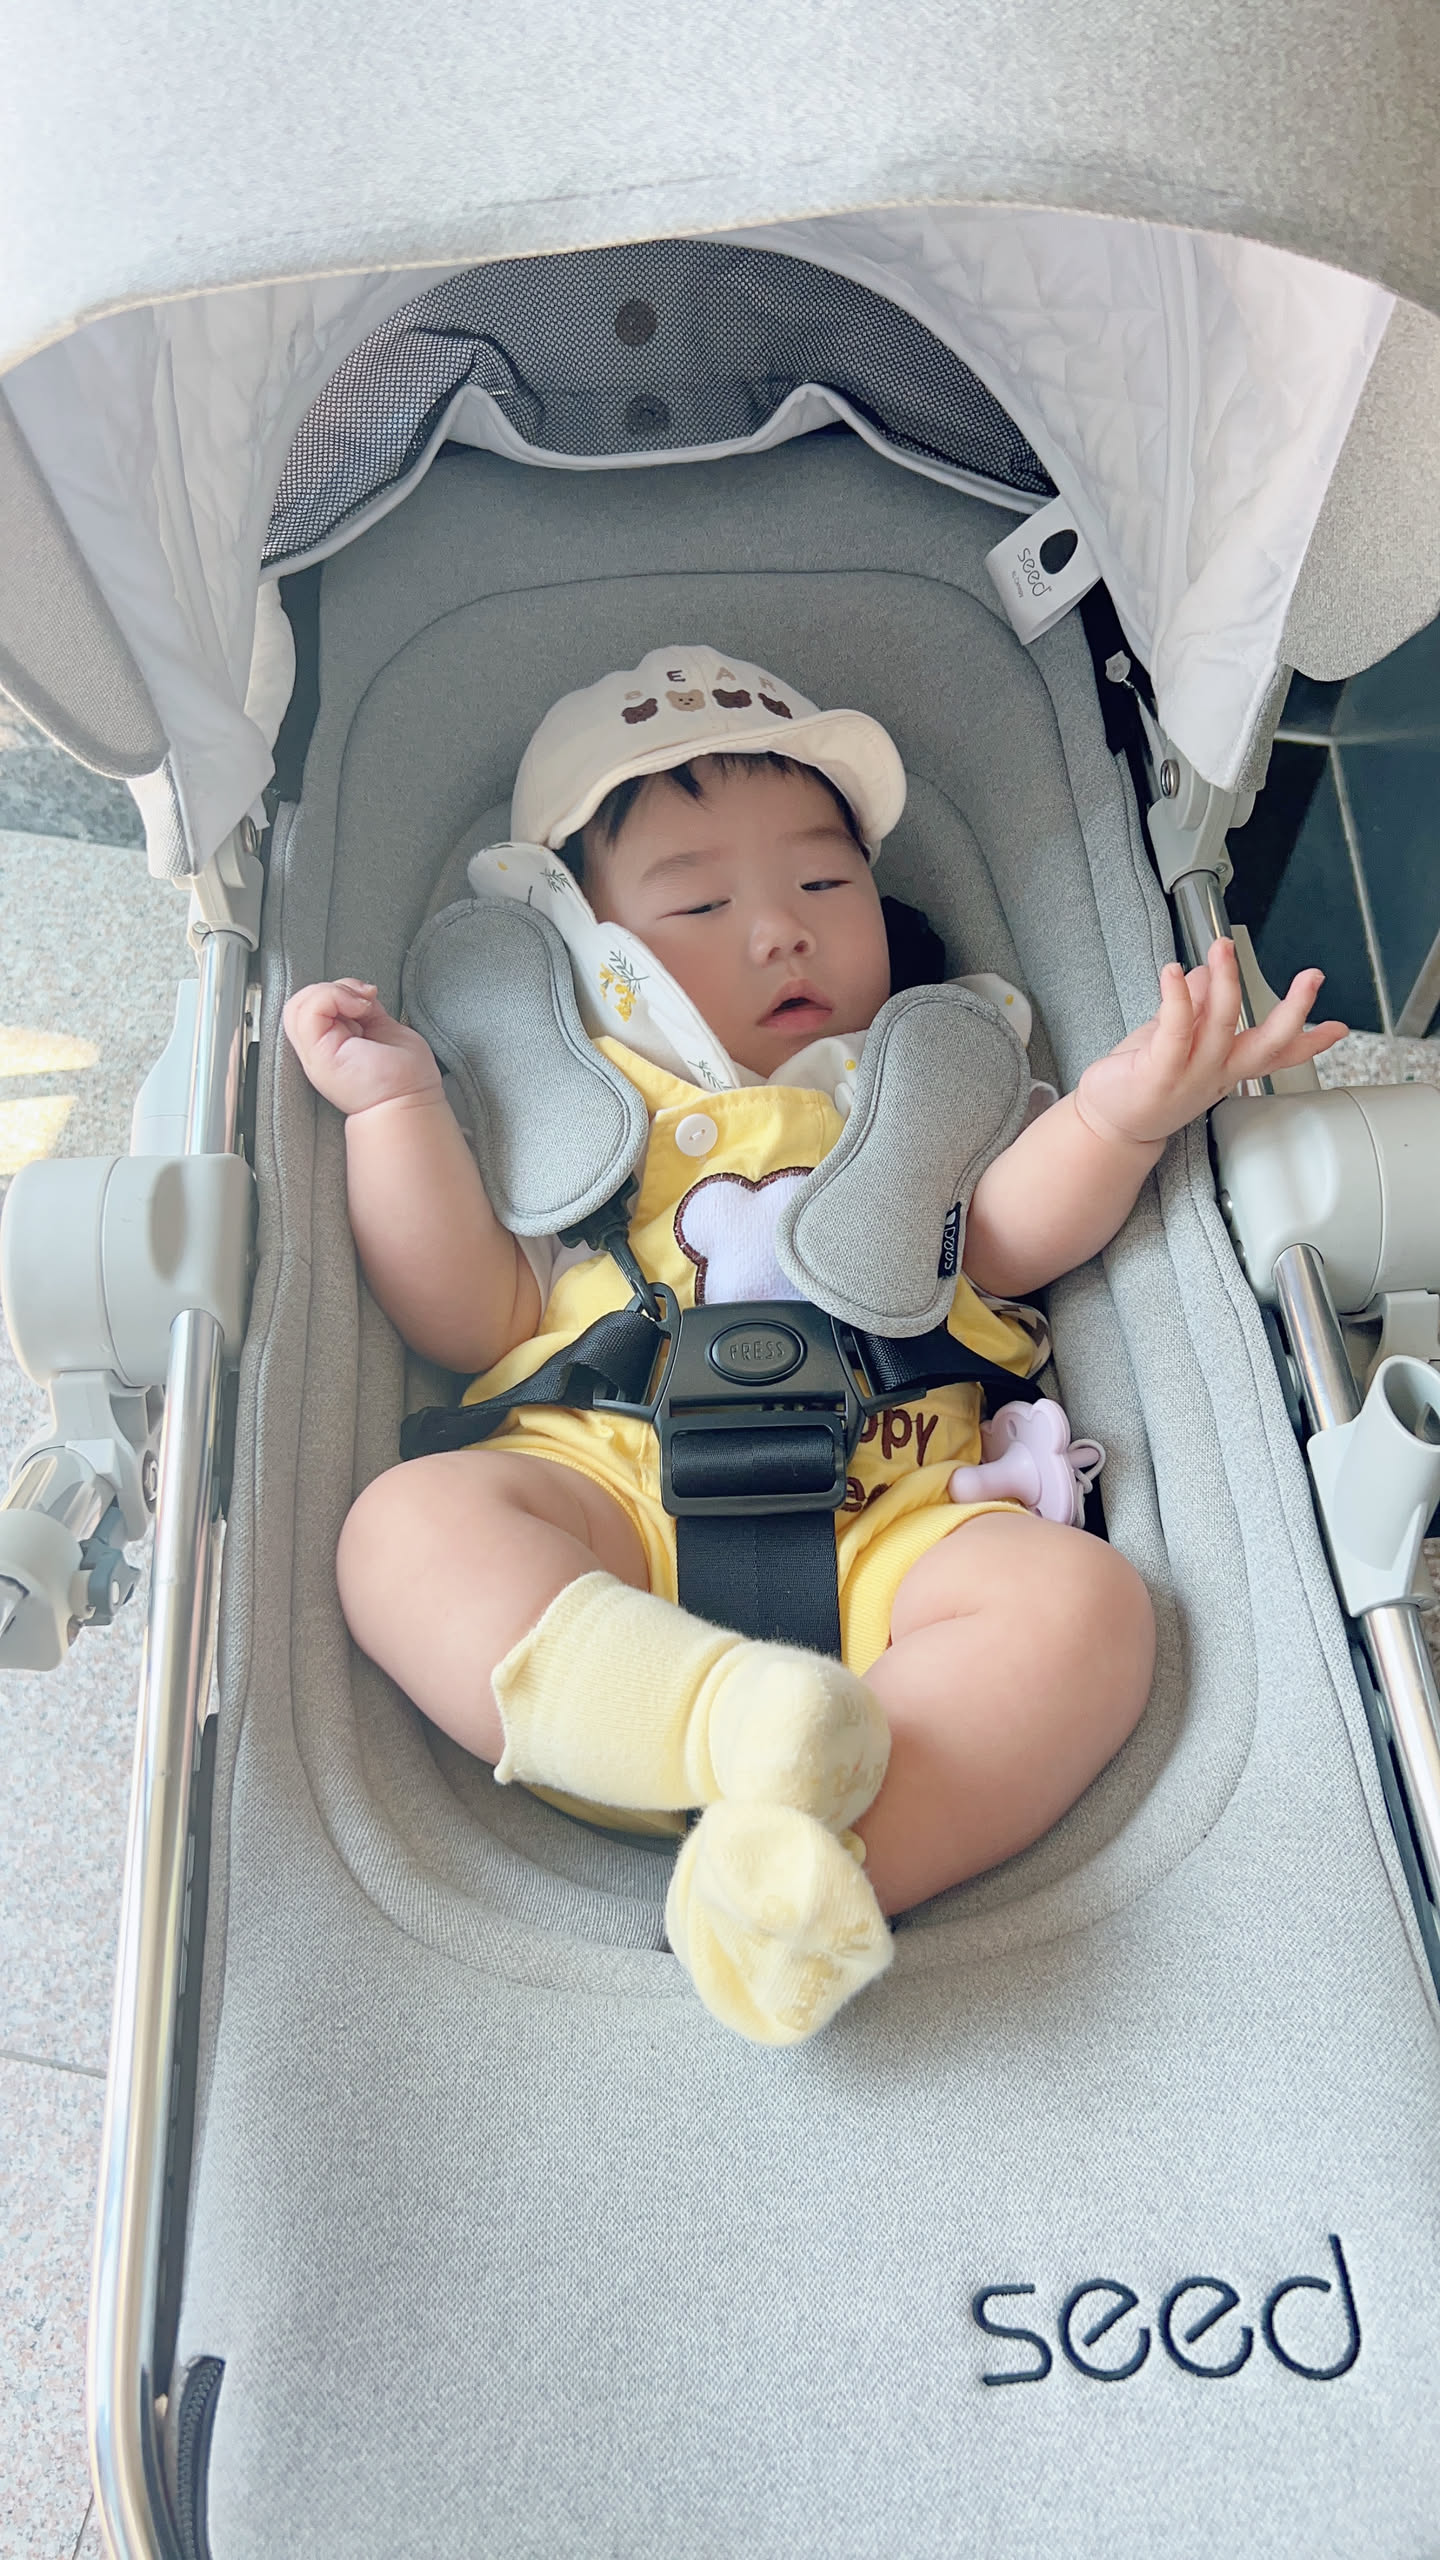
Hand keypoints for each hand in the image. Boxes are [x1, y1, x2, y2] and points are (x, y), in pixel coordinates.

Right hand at [281, 979, 441, 1117]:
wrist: (407, 1103)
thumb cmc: (403, 1078)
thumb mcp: (383, 1028)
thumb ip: (364, 1010)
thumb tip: (358, 993)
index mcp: (332, 1043)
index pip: (315, 1003)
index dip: (338, 990)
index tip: (368, 997)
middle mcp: (319, 1048)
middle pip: (302, 1001)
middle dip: (334, 988)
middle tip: (364, 1001)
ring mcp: (315, 1052)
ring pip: (299, 1003)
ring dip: (332, 992)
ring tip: (360, 1006)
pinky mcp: (317, 1054)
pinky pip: (307, 1010)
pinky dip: (332, 997)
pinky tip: (357, 1009)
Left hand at [1074, 941, 1345, 1149]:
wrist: (1110, 1124)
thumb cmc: (1142, 1082)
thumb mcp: (1178, 1039)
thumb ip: (1196, 1007)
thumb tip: (1206, 972)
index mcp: (1227, 1066)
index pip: (1277, 1054)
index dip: (1311, 1042)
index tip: (1339, 1027)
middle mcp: (1216, 1072)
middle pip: (1266, 1044)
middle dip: (1294, 1010)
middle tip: (1312, 978)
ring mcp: (1190, 1074)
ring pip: (1221, 1026)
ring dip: (1225, 982)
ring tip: (1222, 949)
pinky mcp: (1159, 1071)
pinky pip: (1175, 1030)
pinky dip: (1176, 997)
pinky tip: (1173, 972)